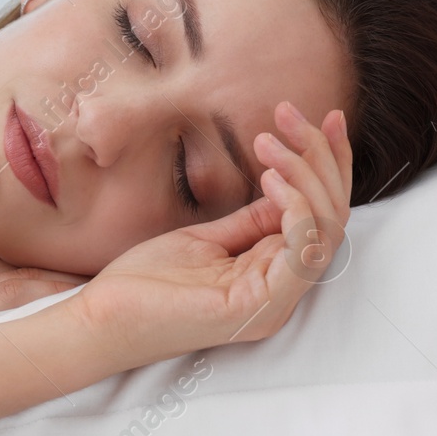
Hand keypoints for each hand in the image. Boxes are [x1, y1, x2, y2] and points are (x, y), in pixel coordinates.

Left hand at [71, 101, 351, 371]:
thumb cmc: (145, 283)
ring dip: (305, 174)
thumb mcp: (205, 241)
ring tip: (268, 141)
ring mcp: (274, 302)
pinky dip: (297, 208)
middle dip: (321, 157)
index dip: (328, 163)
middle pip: (334, 217)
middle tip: (290, 113)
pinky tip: (273, 178)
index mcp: (274, 275)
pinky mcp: (257, 306)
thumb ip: (250, 222)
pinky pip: (302, 252)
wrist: (102, 322)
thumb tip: (286, 189)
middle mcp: (284, 290)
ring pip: (326, 231)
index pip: (324, 214)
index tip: (321, 117)